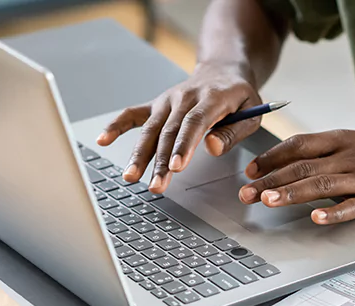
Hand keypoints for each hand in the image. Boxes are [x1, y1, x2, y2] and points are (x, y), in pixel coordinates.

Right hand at [96, 62, 262, 193]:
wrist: (223, 70)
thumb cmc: (239, 96)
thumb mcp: (252, 112)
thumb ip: (234, 131)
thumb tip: (212, 148)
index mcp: (211, 97)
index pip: (194, 123)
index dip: (183, 145)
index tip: (176, 167)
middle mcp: (184, 97)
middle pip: (169, 132)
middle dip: (160, 161)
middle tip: (155, 186)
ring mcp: (167, 100)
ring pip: (150, 129)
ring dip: (139, 154)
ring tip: (130, 177)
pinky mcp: (156, 104)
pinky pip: (133, 114)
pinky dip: (116, 125)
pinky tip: (103, 140)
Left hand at [238, 130, 354, 223]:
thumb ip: (328, 154)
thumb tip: (290, 166)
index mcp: (343, 139)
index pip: (299, 144)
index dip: (272, 157)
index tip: (251, 170)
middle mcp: (351, 155)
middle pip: (303, 167)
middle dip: (271, 180)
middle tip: (246, 193)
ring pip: (321, 185)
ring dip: (292, 193)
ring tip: (268, 201)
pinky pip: (352, 207)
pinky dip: (333, 213)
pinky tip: (315, 219)